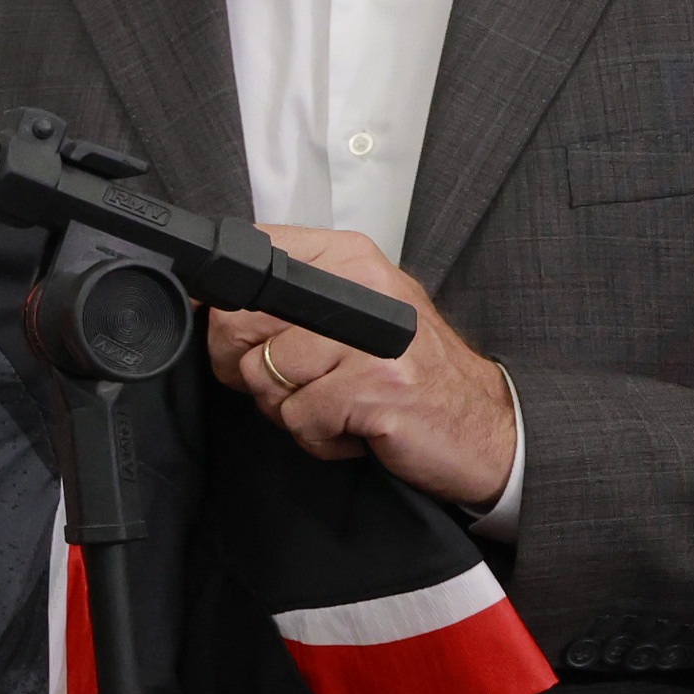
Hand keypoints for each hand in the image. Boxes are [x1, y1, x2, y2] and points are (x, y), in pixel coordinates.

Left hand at [204, 225, 517, 508]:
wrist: (487, 427)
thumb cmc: (412, 373)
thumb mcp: (355, 316)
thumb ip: (290, 300)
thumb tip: (206, 301)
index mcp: (351, 260)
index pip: (253, 256)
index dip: (224, 302)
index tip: (242, 330)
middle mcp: (361, 289)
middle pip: (238, 321)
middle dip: (249, 367)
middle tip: (298, 383)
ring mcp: (369, 338)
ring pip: (263, 376)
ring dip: (290, 409)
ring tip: (338, 404)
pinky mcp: (375, 387)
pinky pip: (299, 419)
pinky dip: (319, 438)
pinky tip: (356, 428)